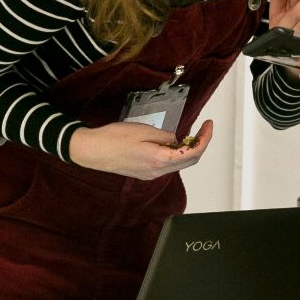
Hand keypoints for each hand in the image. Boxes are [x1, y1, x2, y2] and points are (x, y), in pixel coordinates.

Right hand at [68, 119, 213, 179]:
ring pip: (179, 164)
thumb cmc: (114, 138)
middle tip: (204, 128)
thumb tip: (177, 139)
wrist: (91, 150)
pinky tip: (173, 142)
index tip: (209, 124)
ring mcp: (150, 174)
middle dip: (201, 143)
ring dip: (189, 149)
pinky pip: (167, 164)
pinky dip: (176, 153)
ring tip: (191, 133)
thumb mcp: (144, 130)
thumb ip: (165, 136)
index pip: (193, 153)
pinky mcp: (144, 173)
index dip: (205, 138)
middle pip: (189, 161)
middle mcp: (156, 171)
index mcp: (159, 160)